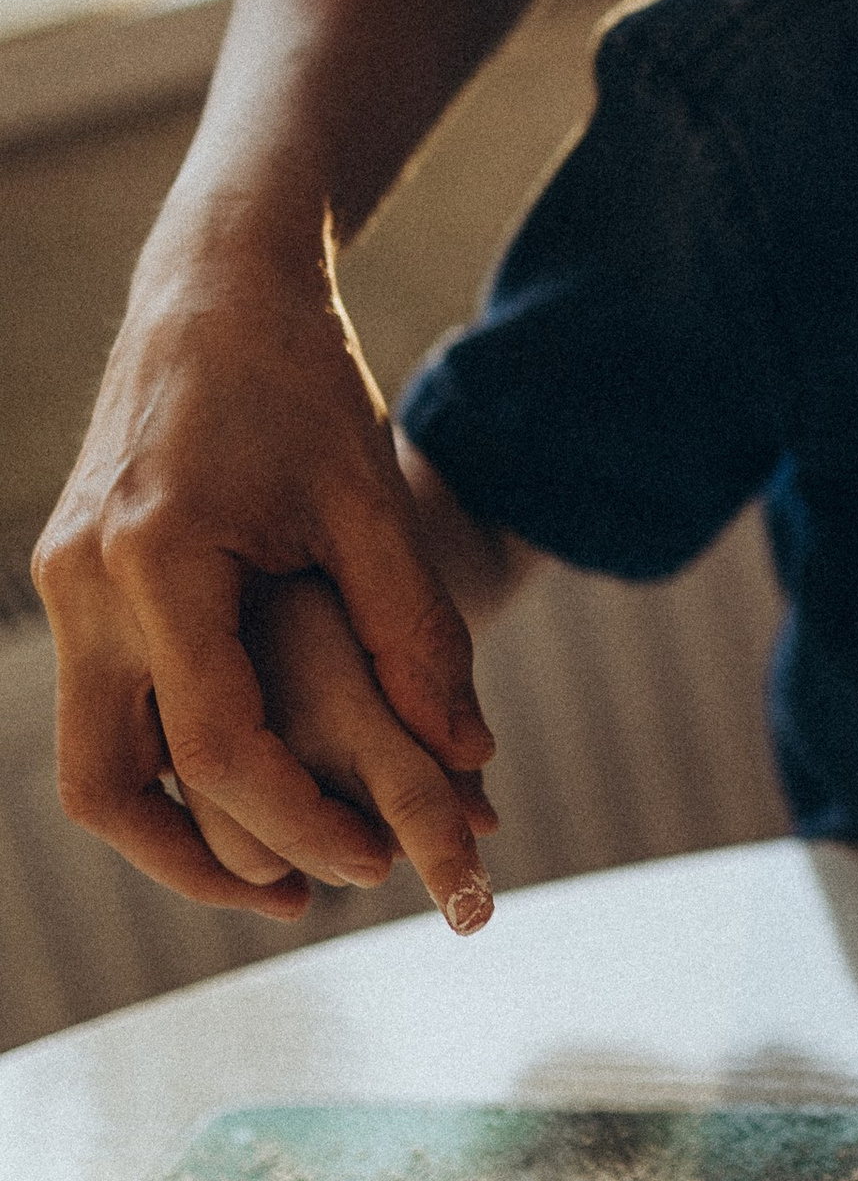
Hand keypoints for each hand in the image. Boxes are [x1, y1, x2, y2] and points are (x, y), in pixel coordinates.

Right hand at [34, 241, 493, 913]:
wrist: (213, 286)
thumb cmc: (304, 381)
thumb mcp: (372, 501)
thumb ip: (416, 630)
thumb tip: (469, 753)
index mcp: (160, 560)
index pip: (218, 746)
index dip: (301, 820)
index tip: (379, 861)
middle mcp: (88, 582)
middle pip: (110, 786)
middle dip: (204, 863)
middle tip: (308, 894)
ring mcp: (65, 582)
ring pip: (91, 760)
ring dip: (174, 826)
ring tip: (281, 862)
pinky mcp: (72, 577)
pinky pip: (99, 707)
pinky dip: (164, 763)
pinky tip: (248, 781)